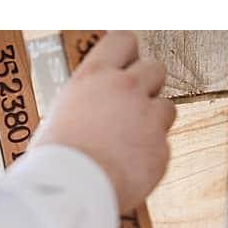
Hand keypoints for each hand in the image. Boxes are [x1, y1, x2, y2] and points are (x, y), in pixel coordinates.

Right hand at [37, 31, 174, 211]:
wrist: (75, 186)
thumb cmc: (59, 154)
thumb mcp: (61, 109)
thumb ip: (87, 99)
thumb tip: (91, 104)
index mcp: (95, 74)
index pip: (124, 40)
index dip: (129, 52)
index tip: (129, 62)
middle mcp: (126, 89)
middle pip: (155, 68)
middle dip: (149, 84)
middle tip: (137, 102)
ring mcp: (148, 119)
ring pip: (168, 106)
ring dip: (156, 118)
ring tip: (135, 136)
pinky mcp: (162, 149)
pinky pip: (165, 144)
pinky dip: (153, 153)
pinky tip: (134, 162)